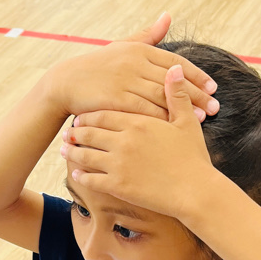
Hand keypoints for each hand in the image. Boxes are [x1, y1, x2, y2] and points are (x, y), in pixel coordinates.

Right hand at [42, 13, 218, 123]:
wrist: (65, 83)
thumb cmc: (97, 67)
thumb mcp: (122, 46)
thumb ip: (148, 34)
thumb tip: (168, 15)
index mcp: (139, 49)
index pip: (176, 62)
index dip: (197, 76)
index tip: (213, 88)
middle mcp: (134, 62)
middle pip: (173, 80)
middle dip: (197, 94)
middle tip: (216, 107)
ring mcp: (124, 80)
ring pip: (162, 95)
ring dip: (184, 107)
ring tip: (203, 118)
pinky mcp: (115, 99)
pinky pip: (143, 109)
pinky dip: (162, 118)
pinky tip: (175, 126)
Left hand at [61, 63, 213, 220]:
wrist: (195, 191)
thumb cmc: (193, 157)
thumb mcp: (186, 122)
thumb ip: (176, 95)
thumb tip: (174, 68)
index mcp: (137, 123)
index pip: (104, 115)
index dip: (89, 116)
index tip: (81, 117)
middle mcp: (123, 141)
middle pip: (90, 133)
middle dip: (76, 133)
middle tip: (67, 133)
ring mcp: (118, 164)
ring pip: (86, 155)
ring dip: (73, 152)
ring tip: (64, 151)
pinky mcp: (118, 186)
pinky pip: (91, 179)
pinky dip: (81, 176)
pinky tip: (76, 174)